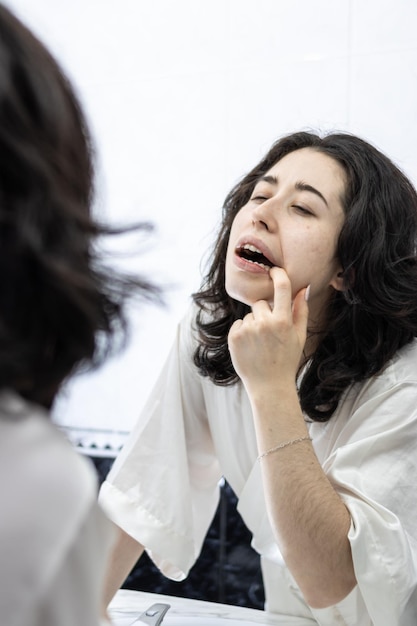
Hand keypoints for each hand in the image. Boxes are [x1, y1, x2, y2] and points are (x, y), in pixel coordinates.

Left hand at [227, 267, 308, 395]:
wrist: (269, 385)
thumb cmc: (287, 360)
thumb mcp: (299, 336)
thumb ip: (301, 311)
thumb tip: (302, 288)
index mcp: (283, 321)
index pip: (281, 288)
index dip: (278, 275)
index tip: (274, 270)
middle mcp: (265, 323)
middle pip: (262, 304)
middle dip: (265, 314)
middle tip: (270, 334)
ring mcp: (248, 329)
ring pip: (250, 315)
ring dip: (254, 325)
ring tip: (260, 344)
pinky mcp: (234, 336)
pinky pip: (239, 324)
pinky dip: (243, 332)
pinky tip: (250, 347)